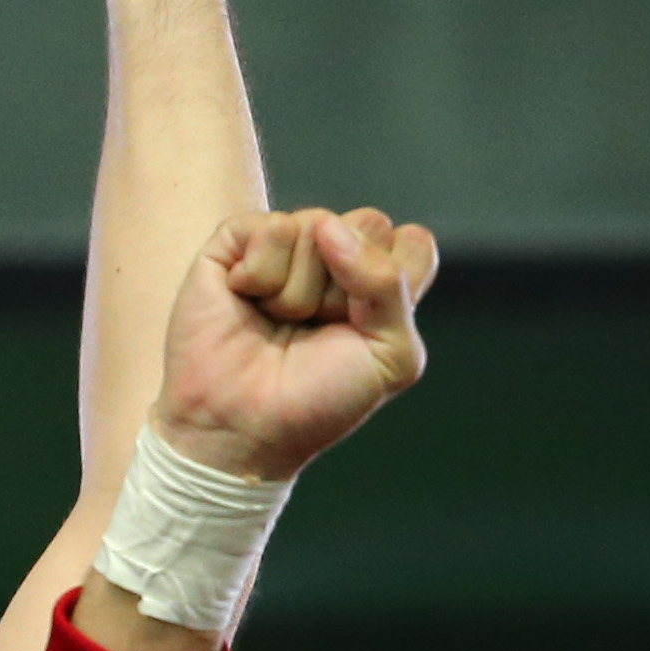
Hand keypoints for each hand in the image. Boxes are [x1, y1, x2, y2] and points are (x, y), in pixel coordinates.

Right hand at [147, 206, 436, 486]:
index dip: (395, 279)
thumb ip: (389, 284)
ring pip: (318, 225)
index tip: (366, 327)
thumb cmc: (316, 401)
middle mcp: (335, 258)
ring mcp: (285, 247)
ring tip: (276, 322)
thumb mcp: (390, 356)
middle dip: (346, 285)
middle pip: (369, 223)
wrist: (242, 427)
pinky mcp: (237, 243)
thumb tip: (328, 226)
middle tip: (317, 326)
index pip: (412, 243)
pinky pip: (271, 227)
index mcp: (378, 285)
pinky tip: (246, 300)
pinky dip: (261, 274)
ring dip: (297, 291)